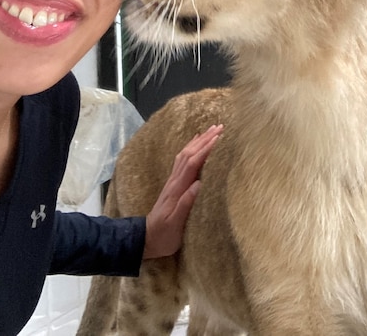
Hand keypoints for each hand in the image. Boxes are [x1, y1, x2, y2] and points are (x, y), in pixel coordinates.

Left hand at [142, 124, 222, 259]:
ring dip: (198, 141)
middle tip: (220, 127)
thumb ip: (186, 204)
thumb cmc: (164, 234)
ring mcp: (173, 181)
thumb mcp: (175, 224)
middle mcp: (175, 180)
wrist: (146, 239)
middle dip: (205, 139)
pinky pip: (182, 160)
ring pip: (185, 154)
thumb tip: (199, 184)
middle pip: (189, 154)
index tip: (219, 138)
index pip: (192, 163)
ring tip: (211, 130)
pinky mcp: (173, 184)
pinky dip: (191, 148)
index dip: (205, 150)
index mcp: (177, 189)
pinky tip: (196, 144)